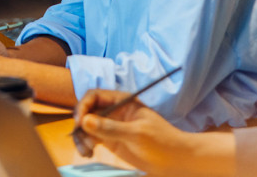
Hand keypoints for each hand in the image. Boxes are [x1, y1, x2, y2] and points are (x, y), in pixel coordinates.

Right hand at [74, 89, 234, 176]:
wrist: (176, 160)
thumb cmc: (162, 141)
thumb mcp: (137, 133)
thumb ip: (111, 128)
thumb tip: (85, 121)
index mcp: (122, 101)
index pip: (95, 96)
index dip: (84, 106)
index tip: (80, 121)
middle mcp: (114, 111)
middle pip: (87, 111)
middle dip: (80, 124)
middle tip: (80, 139)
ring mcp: (111, 126)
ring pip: (86, 127)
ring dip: (81, 137)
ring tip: (86, 151)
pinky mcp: (110, 140)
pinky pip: (91, 139)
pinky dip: (86, 145)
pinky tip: (89, 154)